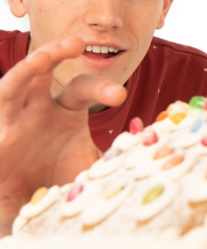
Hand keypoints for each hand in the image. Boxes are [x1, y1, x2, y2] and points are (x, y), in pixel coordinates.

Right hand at [0, 38, 125, 235]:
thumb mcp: (89, 168)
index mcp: (65, 111)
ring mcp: (11, 117)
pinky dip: (3, 101)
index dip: (102, 88)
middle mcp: (36, 106)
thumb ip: (116, 157)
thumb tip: (150, 146)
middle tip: (77, 42)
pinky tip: (10, 99)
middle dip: (58, 52)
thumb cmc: (57, 181)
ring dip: (27, 68)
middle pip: (45, 68)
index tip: (120, 96)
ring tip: (42, 58)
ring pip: (14, 83)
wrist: (25, 206)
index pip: (85, 88)